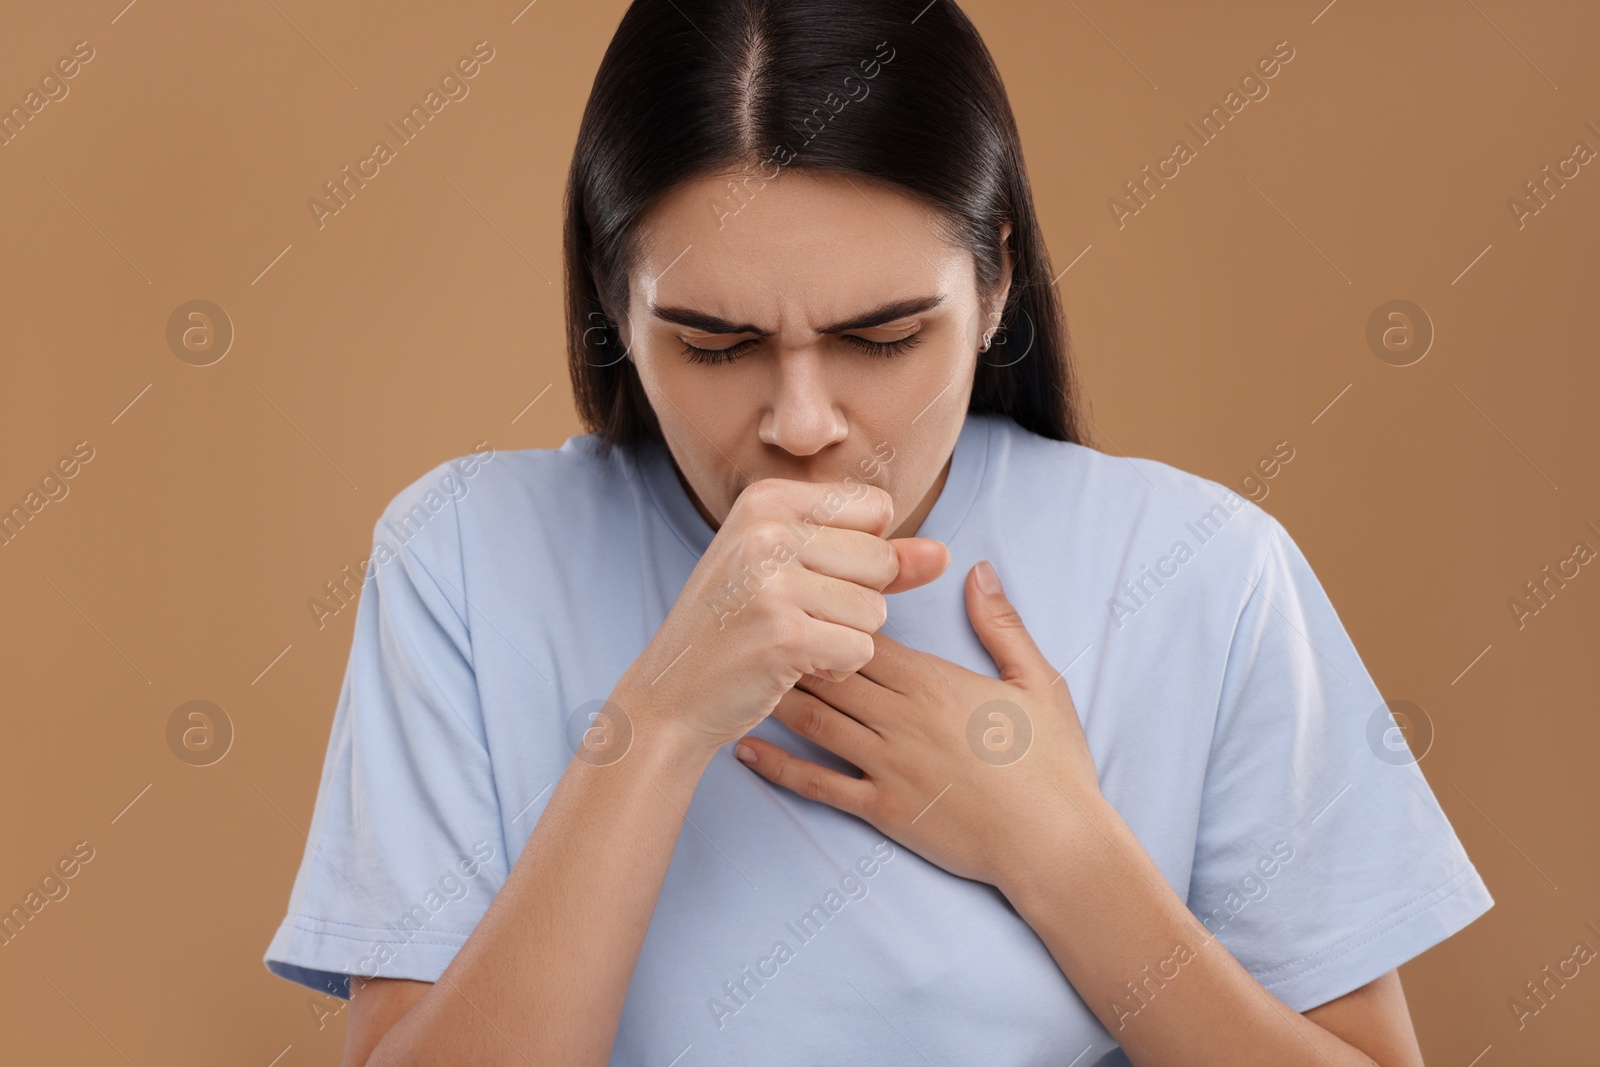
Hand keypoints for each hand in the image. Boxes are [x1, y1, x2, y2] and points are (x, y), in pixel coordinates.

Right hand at [613, 478, 950, 754]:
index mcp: (765, 498)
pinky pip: (861, 648)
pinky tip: (794, 664)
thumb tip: (943, 554)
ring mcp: (772, 581)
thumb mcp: (795, 571)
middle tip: (797, 614)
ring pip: (876, 608)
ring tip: (793, 638)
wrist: (672, 693)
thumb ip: (876, 557)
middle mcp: (765, 530)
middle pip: (881, 558)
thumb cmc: (738, 626)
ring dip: (847, 636)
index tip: (811, 573)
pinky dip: (838, 666)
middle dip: (857, 599)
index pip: (876, 508)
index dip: (862, 552)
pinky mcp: (784, 635)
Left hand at [732, 559, 1100, 889]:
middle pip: (830, 671)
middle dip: (791, 645)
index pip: (866, 635)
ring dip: (777, 695)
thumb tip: (978, 570)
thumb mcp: (1038, 682)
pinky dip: (779, 766)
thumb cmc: (1054, 763)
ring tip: (739, 674)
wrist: (1055, 843)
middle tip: (750, 625)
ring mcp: (888, 765)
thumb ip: (1002, 624)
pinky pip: (820, 784)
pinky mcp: (883, 808)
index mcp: (936, 682)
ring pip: (817, 721)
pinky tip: (746, 748)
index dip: (830, 613)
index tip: (800, 594)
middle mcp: (903, 718)